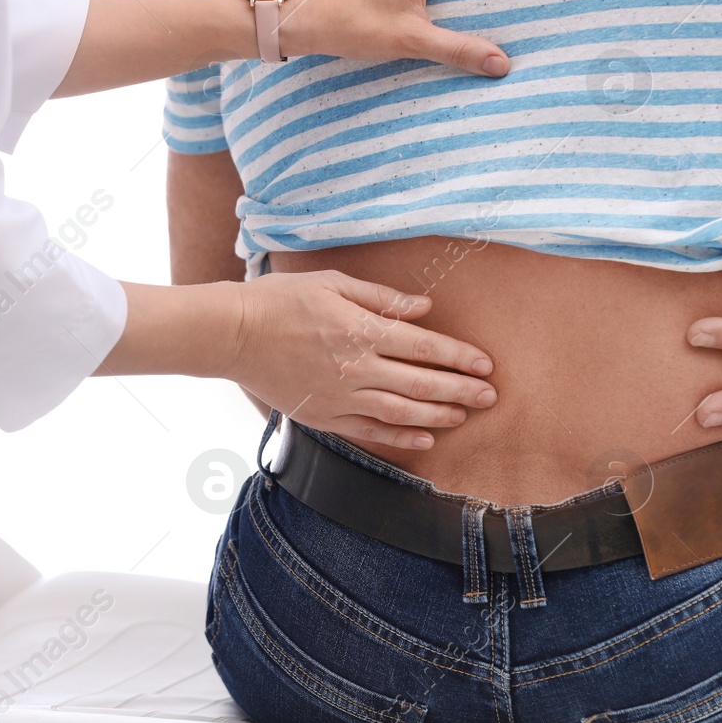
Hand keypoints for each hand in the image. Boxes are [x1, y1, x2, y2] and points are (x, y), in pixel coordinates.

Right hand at [221, 270, 498, 449]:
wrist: (231, 334)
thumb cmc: (280, 300)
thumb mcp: (333, 283)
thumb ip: (382, 298)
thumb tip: (424, 309)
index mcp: (361, 331)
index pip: (424, 347)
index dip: (459, 357)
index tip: (485, 365)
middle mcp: (356, 369)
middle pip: (421, 383)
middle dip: (461, 391)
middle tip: (490, 397)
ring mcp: (340, 397)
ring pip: (401, 412)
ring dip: (437, 415)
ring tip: (464, 416)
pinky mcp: (323, 416)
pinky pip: (369, 432)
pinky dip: (400, 436)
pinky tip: (424, 439)